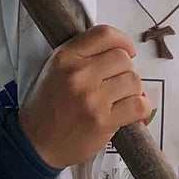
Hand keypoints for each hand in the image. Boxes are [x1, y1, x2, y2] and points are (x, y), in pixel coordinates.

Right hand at [19, 26, 151, 169]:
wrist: (36, 143)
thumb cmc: (47, 107)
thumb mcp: (55, 70)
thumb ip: (82, 56)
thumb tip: (119, 50)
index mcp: (65, 57)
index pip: (104, 35)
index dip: (123, 41)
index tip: (128, 51)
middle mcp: (78, 74)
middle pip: (123, 59)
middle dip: (125, 71)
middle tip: (116, 84)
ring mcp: (92, 98)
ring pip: (134, 81)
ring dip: (133, 90)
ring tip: (120, 99)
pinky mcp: (103, 120)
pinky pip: (139, 104)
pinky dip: (142, 107)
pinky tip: (131, 110)